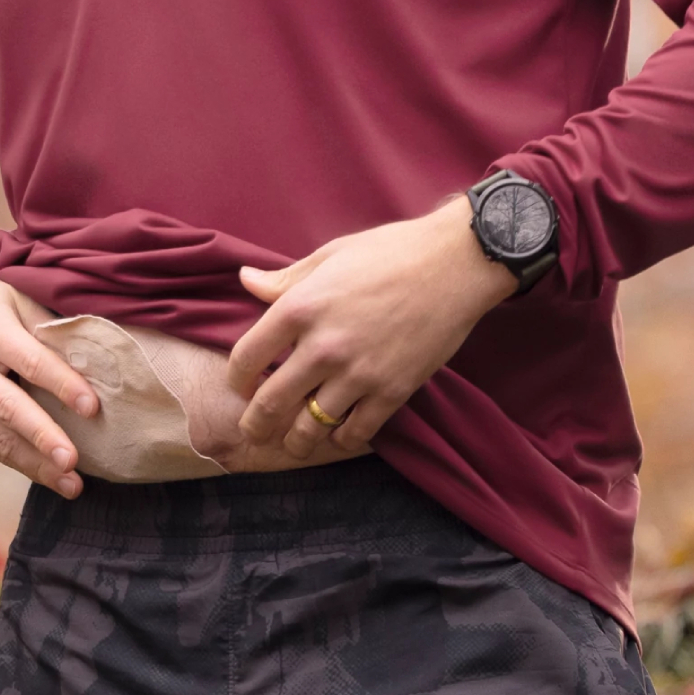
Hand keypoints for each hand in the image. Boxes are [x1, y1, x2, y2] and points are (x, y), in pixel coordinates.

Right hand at [0, 270, 97, 496]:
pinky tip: (47, 476)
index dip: (62, 385)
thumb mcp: (12, 298)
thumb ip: (47, 327)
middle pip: (8, 406)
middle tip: (73, 461)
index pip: (30, 361)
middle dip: (42, 436)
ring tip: (71, 484)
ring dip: (35, 464)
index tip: (92, 407)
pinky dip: (19, 463)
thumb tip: (93, 361)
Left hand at [226, 199, 517, 463]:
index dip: (237, 379)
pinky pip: (355, 433)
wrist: (457, 263)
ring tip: (293, 443)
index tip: (242, 386)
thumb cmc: (392, 251)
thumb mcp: (330, 256)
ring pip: (310, 428)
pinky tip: (337, 434)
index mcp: (300, 308)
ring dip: (296, 441)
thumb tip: (246, 281)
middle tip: (253, 432)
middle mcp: (323, 346)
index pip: (247, 358)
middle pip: (271, 403)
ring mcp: (358, 374)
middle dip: (256, 425)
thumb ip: (285, 279)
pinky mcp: (392, 392)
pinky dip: (341, 440)